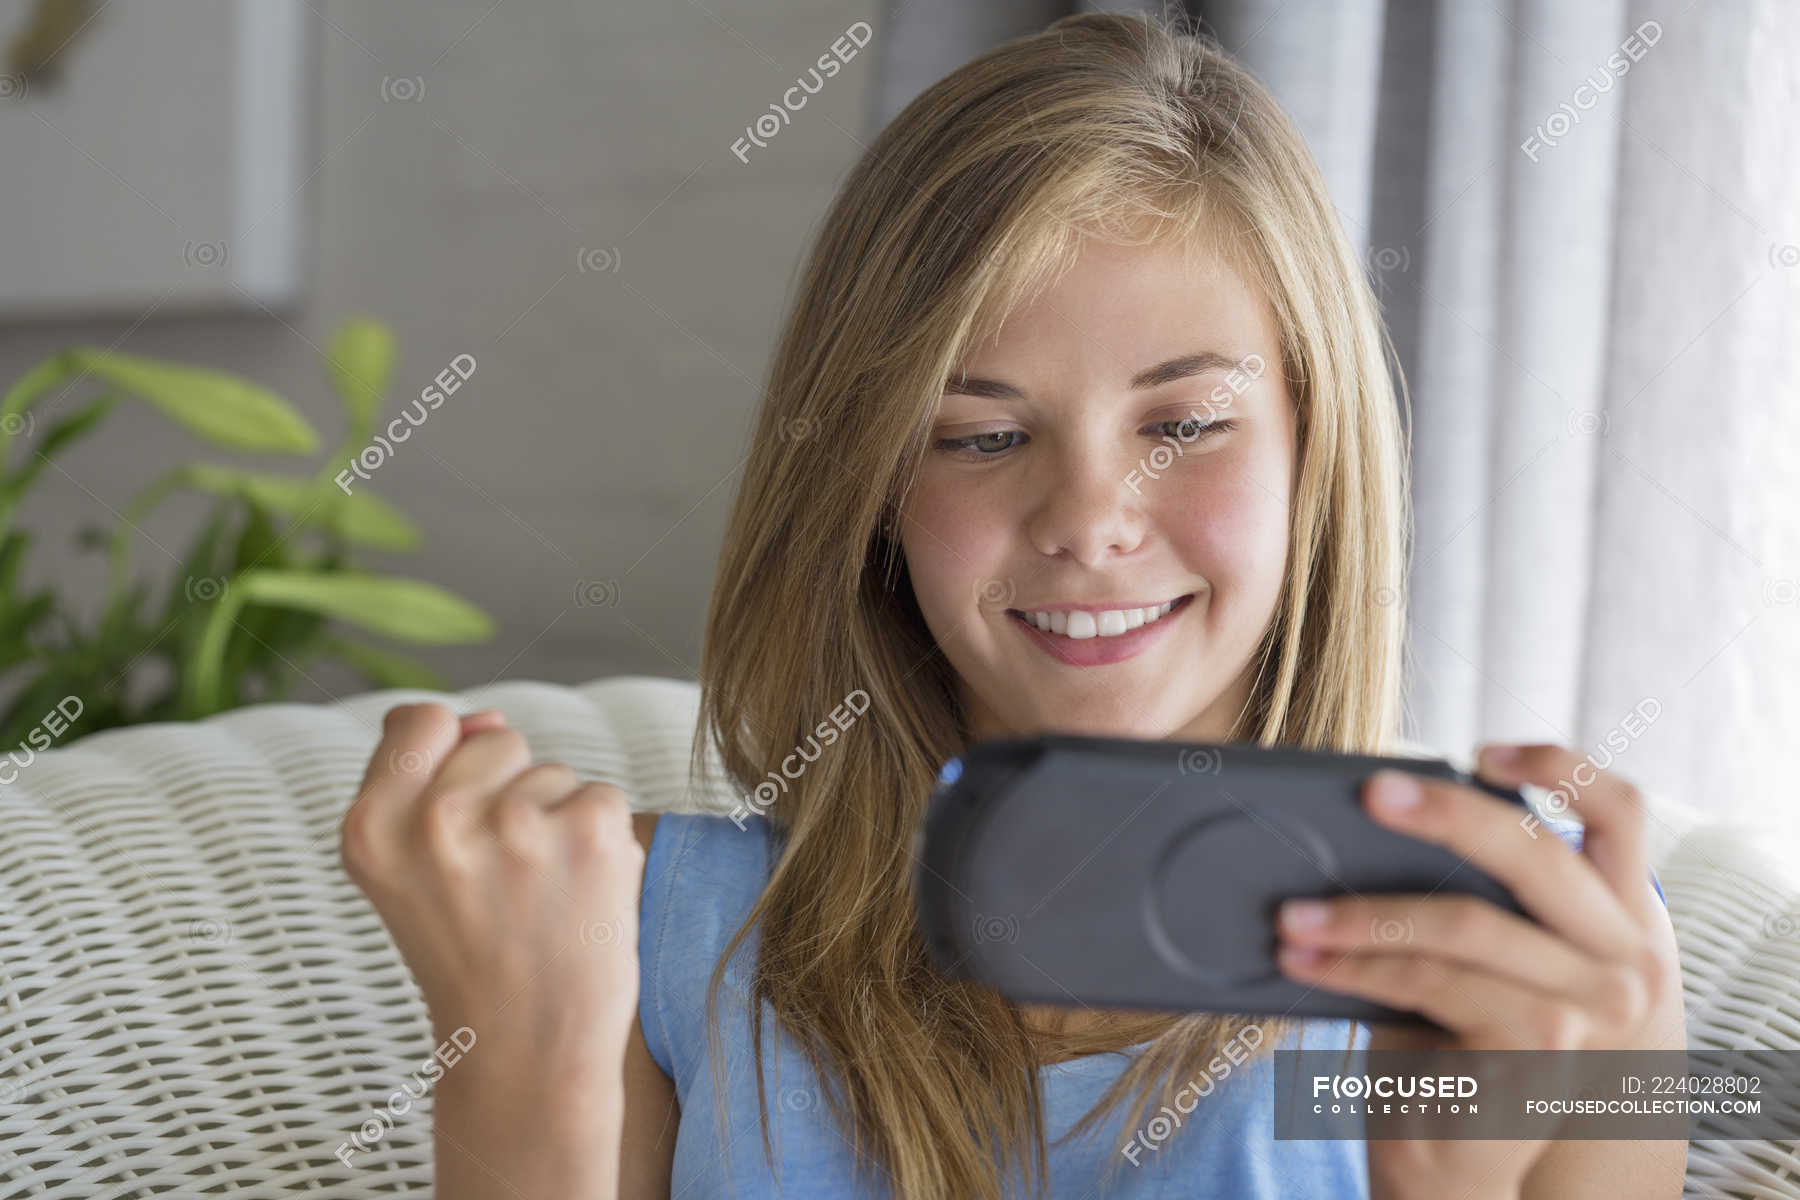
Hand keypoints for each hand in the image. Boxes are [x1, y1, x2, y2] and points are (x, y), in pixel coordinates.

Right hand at [339, 702, 645, 1086]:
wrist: (526, 1051)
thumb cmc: (472, 955)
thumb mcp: (407, 872)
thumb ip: (426, 779)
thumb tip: (488, 716)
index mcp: (371, 827)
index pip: (419, 720)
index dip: (449, 760)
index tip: (456, 826)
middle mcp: (435, 821)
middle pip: (498, 740)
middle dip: (509, 796)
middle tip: (502, 884)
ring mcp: (515, 825)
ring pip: (554, 773)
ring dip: (557, 825)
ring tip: (539, 899)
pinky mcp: (588, 833)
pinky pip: (602, 796)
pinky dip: (602, 843)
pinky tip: (579, 900)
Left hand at [1272, 743, 1684, 1199]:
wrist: (1461, 1163)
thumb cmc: (1454, 1043)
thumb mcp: (1472, 957)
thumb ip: (1459, 891)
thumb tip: (1366, 818)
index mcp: (1617, 919)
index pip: (1620, 813)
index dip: (1559, 767)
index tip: (1480, 752)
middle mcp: (1624, 960)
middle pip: (1536, 853)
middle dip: (1444, 813)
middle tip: (1367, 794)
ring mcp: (1590, 1008)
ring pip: (1464, 922)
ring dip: (1360, 913)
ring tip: (1290, 913)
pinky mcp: (1536, 1048)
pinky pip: (1428, 979)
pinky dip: (1353, 964)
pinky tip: (1301, 958)